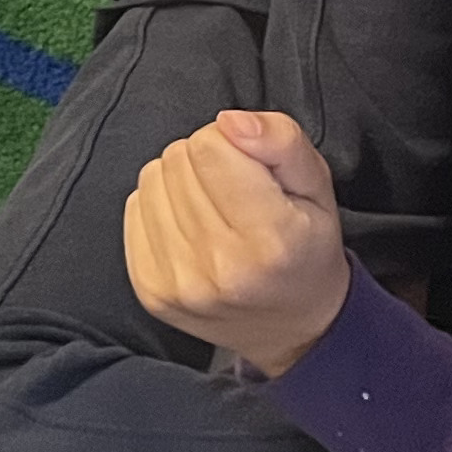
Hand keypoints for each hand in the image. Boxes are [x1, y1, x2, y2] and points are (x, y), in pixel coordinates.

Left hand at [123, 112, 352, 378]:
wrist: (295, 329)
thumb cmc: (306, 248)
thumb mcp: (317, 187)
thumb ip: (282, 140)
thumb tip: (229, 121)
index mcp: (271, 240)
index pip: (210, 146)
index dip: (232, 143)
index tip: (253, 169)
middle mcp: (220, 268)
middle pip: (179, 159)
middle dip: (206, 161)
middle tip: (237, 193)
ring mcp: (179, 284)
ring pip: (152, 179)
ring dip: (181, 182)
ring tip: (215, 210)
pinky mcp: (150, 291)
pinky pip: (134, 208)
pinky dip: (161, 207)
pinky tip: (192, 228)